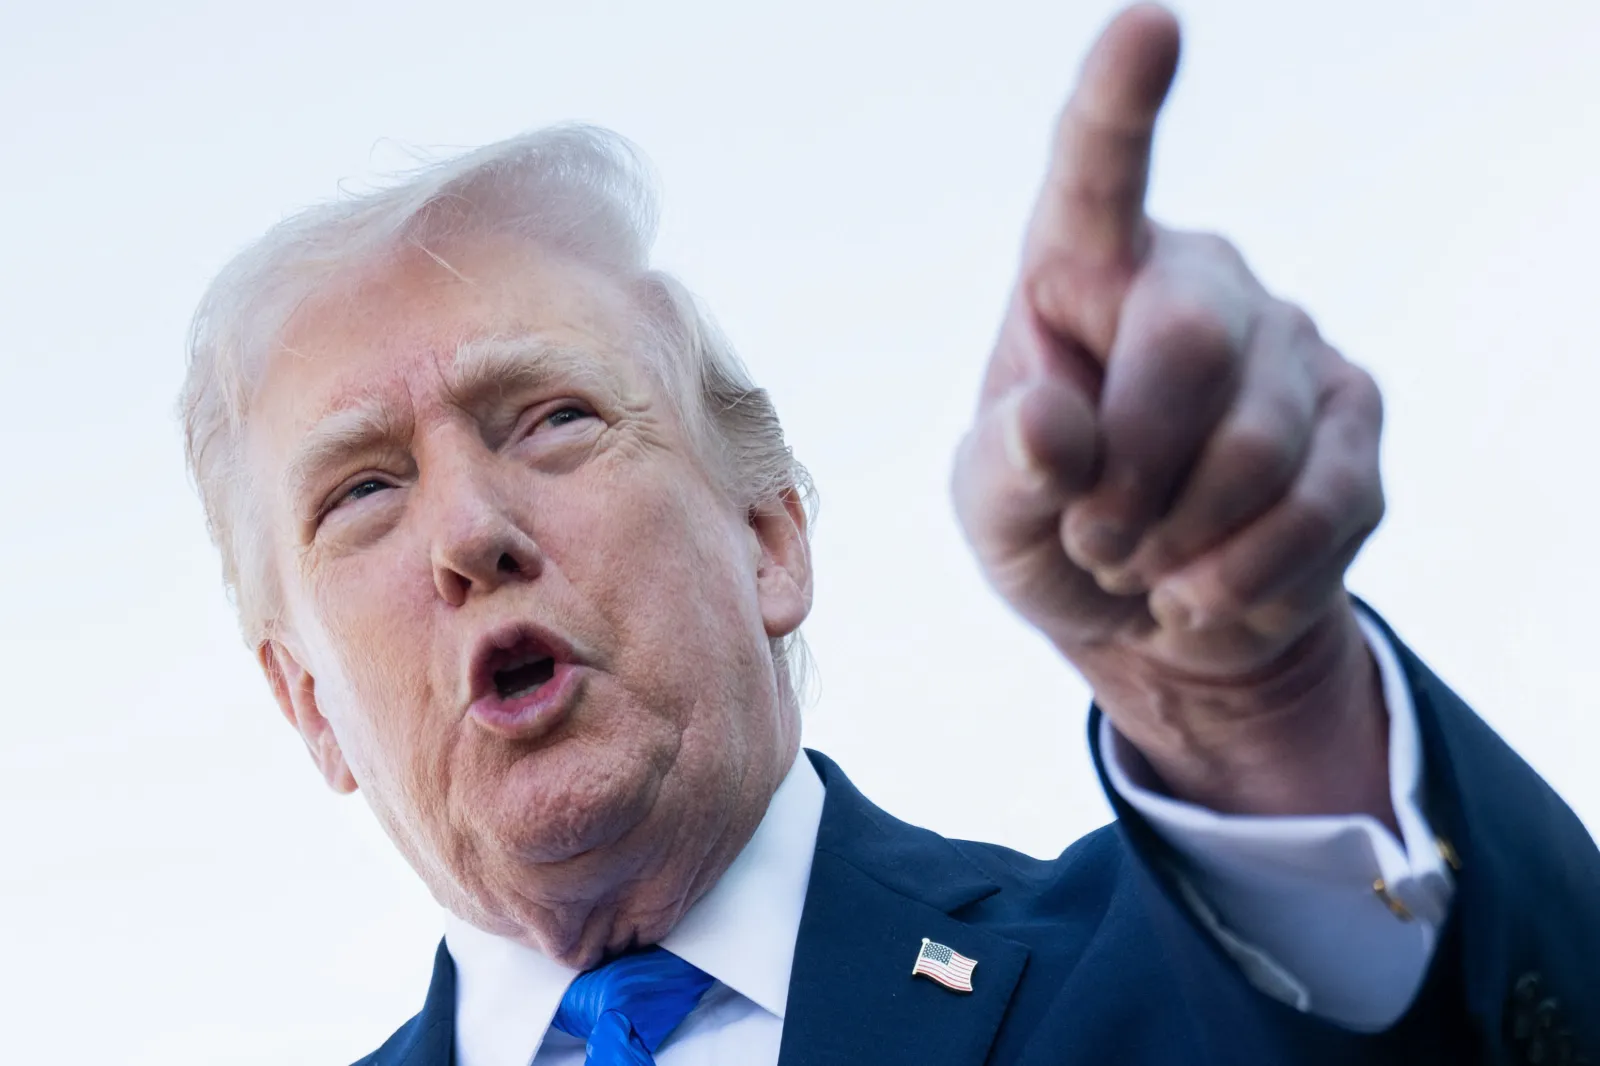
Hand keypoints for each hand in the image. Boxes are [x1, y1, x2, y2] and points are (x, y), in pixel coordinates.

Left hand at [953, 5, 1389, 817]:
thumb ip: (1007, 468)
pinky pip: (1321, 512)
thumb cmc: (1052, 530)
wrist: (1152, 612)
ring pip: (1262, 449)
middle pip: (1190, 346)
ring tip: (1146, 570)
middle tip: (1095, 544)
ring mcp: (1292, 343)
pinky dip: (1245, 583)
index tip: (1149, 26)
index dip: (1120, 103)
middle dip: (1133, 478)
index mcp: (1082, 270)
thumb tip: (1051, 425)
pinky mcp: (1360, 419)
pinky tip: (1208, 592)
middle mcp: (1198, 282)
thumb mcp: (995, 512)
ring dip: (1184, 546)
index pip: (1097, 174)